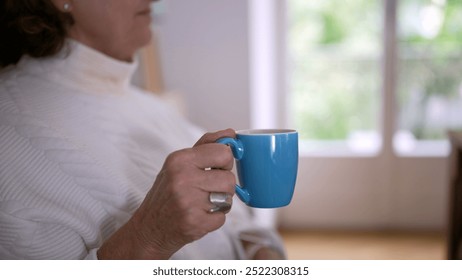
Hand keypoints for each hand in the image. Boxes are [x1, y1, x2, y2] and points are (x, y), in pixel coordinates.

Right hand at [98, 129, 236, 258]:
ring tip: (203, 202)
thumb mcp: (180, 163)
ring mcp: (188, 202)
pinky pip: (222, 217)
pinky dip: (214, 218)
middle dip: (224, 185)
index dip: (225, 161)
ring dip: (221, 202)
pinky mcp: (194, 223)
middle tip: (208, 189)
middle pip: (229, 178)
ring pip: (228, 198)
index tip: (215, 167)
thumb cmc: (168, 192)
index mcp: (180, 159)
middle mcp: (182, 179)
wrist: (149, 227)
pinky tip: (199, 216)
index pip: (223, 152)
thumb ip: (206, 145)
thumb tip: (230, 133)